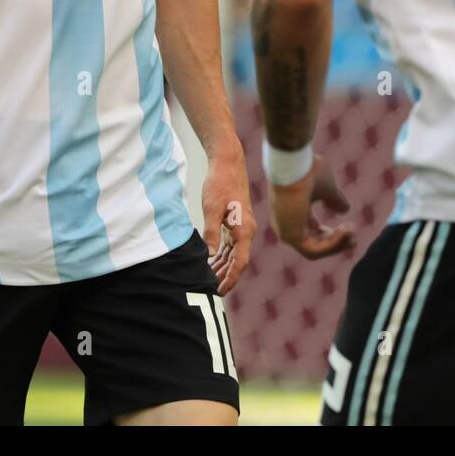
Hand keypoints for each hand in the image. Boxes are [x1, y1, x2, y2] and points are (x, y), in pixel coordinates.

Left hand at [201, 148, 254, 295]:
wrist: (228, 164)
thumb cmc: (220, 184)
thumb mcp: (211, 209)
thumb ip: (210, 233)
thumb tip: (208, 256)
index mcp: (244, 230)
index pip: (240, 262)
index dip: (231, 278)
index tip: (220, 291)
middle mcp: (246, 231)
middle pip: (237, 261)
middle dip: (225, 277)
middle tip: (209, 291)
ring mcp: (242, 227)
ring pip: (233, 254)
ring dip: (222, 267)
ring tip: (208, 280)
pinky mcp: (235, 223)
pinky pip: (230, 245)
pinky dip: (221, 255)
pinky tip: (211, 263)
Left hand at [269, 155, 354, 259]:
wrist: (293, 163)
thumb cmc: (306, 169)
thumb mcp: (327, 186)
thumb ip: (335, 199)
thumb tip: (345, 209)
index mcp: (294, 210)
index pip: (312, 229)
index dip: (332, 233)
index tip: (349, 227)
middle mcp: (287, 222)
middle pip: (313, 243)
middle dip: (336, 243)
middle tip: (354, 237)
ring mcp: (286, 230)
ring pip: (315, 249)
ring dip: (337, 244)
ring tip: (352, 232)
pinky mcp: (289, 235)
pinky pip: (313, 249)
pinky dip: (332, 244)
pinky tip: (345, 230)